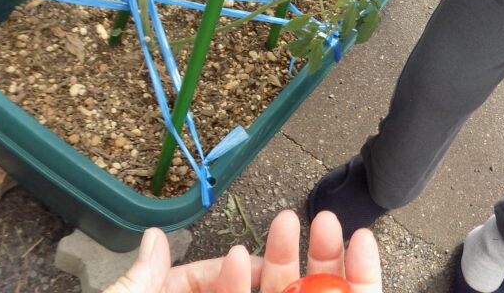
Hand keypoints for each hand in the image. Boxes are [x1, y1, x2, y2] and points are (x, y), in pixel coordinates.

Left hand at [103, 210, 381, 292]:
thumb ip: (141, 284)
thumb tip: (152, 238)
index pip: (218, 291)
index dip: (231, 272)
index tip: (242, 253)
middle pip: (272, 292)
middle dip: (288, 255)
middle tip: (296, 218)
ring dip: (328, 263)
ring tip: (333, 224)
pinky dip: (363, 280)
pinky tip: (361, 249)